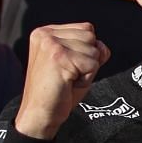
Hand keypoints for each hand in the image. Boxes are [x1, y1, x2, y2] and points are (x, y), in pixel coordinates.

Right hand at [14, 24, 107, 138]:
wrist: (39, 113)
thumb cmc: (58, 90)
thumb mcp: (75, 63)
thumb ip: (89, 49)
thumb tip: (102, 46)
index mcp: (45, 32)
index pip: (86, 29)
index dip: (86, 52)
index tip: (67, 66)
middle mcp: (45, 34)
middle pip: (92, 37)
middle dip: (87, 59)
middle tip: (68, 74)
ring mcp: (51, 44)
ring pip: (94, 50)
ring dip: (87, 70)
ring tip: (67, 79)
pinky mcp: (59, 56)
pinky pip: (93, 64)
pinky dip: (87, 79)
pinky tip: (68, 84)